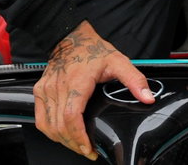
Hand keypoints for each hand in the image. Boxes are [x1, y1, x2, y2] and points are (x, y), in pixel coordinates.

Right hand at [34, 21, 153, 159]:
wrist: (70, 36)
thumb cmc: (92, 49)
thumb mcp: (118, 61)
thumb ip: (134, 80)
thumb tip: (147, 97)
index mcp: (77, 81)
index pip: (72, 117)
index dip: (79, 137)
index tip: (90, 148)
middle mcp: (58, 87)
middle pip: (60, 126)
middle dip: (74, 144)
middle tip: (88, 151)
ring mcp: (47, 90)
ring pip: (49, 126)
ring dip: (63, 140)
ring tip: (78, 146)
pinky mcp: (40, 91)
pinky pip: (41, 119)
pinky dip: (50, 131)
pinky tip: (62, 135)